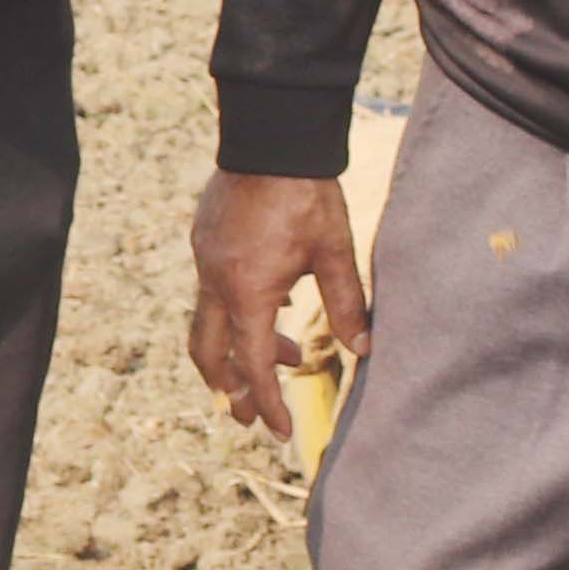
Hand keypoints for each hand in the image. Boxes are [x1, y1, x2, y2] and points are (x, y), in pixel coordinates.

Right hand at [186, 171, 370, 440]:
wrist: (270, 139)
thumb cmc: (306, 195)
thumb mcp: (334, 252)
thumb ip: (348, 304)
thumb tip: (364, 349)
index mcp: (248, 290)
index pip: (252, 364)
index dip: (265, 402)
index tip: (277, 430)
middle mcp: (216, 280)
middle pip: (207, 352)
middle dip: (228, 388)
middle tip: (248, 415)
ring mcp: (204, 259)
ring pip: (209, 322)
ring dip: (237, 349)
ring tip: (283, 353)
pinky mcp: (204, 241)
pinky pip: (212, 291)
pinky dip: (237, 313)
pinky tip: (274, 302)